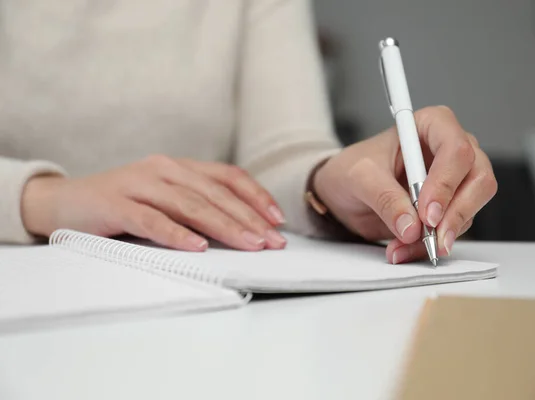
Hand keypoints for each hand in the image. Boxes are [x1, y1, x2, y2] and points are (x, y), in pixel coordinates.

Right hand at [21, 155, 286, 250]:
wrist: (64, 201)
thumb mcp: (163, 198)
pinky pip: (152, 220)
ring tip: (250, 245)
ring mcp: (140, 184)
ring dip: (225, 226)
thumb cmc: (123, 205)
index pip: (228, 176)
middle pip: (216, 194)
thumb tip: (243, 229)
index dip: (256, 196)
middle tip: (272, 242)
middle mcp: (164, 169)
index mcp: (179, 167)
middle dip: (249, 219)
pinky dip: (177, 234)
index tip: (278, 220)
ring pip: (191, 205)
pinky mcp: (116, 204)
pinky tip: (198, 247)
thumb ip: (195, 205)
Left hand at [313, 106, 496, 263]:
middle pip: (478, 179)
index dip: (446, 183)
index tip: (426, 213)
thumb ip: (385, 198)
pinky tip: (405, 249)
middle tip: (430, 238)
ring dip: (441, 234)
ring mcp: (455, 178)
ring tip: (404, 247)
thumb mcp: (360, 177)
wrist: (342, 190)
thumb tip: (411, 226)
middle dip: (456, 213)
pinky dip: (431, 243)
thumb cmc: (351, 169)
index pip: (456, 149)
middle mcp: (451, 149)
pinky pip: (454, 227)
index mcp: (432, 125)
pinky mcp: (449, 206)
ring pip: (471, 207)